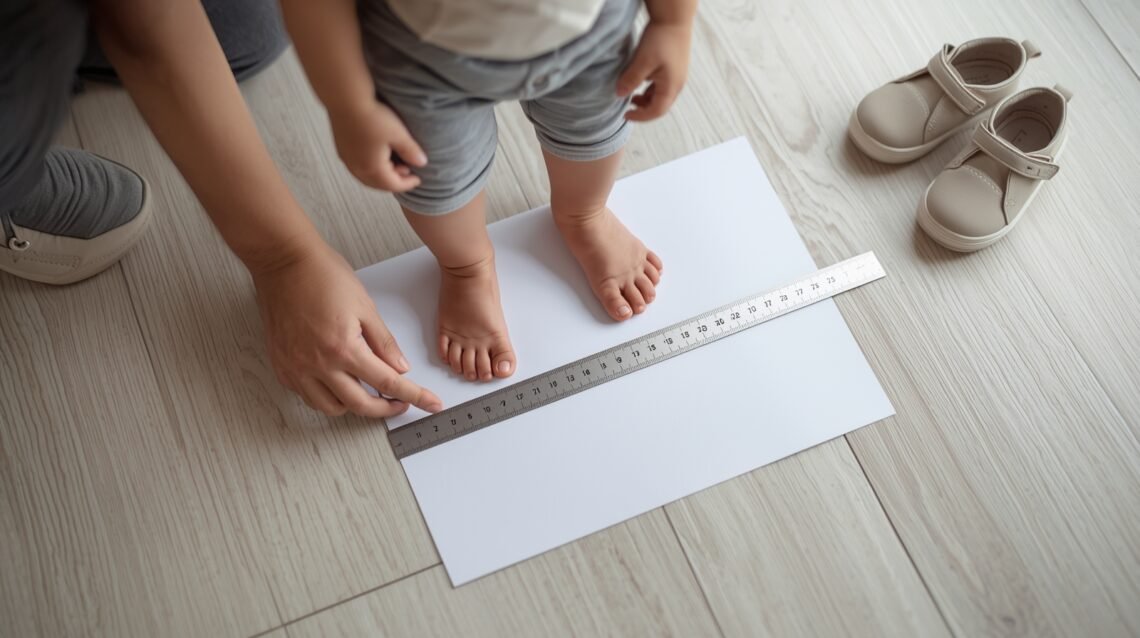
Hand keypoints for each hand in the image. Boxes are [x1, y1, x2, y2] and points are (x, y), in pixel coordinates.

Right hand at [252, 245, 442, 417]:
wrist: (283, 262)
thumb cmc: (322, 275)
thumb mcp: (365, 306)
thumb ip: (384, 342)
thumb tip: (400, 367)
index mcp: (344, 348)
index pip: (388, 383)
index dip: (414, 396)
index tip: (431, 403)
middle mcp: (318, 365)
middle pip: (361, 405)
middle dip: (386, 408)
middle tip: (401, 403)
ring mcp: (296, 369)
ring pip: (332, 408)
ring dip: (354, 405)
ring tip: (369, 392)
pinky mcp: (282, 367)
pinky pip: (308, 396)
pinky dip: (327, 396)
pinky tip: (339, 382)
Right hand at [329, 100, 426, 192]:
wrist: (345, 98)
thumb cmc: (373, 116)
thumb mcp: (398, 134)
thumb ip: (411, 151)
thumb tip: (422, 162)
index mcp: (372, 168)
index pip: (392, 185)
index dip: (407, 184)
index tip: (418, 178)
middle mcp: (356, 168)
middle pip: (378, 185)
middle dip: (393, 181)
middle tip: (407, 171)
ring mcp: (346, 159)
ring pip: (366, 177)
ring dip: (381, 175)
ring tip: (394, 163)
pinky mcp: (340, 149)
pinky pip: (357, 167)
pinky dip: (370, 168)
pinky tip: (377, 155)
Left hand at [616, 21, 692, 120]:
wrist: (674, 19)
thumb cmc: (661, 39)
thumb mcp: (642, 61)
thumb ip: (631, 80)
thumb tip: (619, 95)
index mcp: (671, 87)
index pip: (656, 111)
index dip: (640, 116)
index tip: (625, 115)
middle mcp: (677, 85)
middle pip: (660, 106)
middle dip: (643, 109)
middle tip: (627, 106)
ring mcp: (677, 77)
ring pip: (661, 96)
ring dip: (646, 99)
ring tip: (631, 94)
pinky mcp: (674, 69)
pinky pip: (662, 86)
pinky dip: (650, 90)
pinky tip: (640, 81)